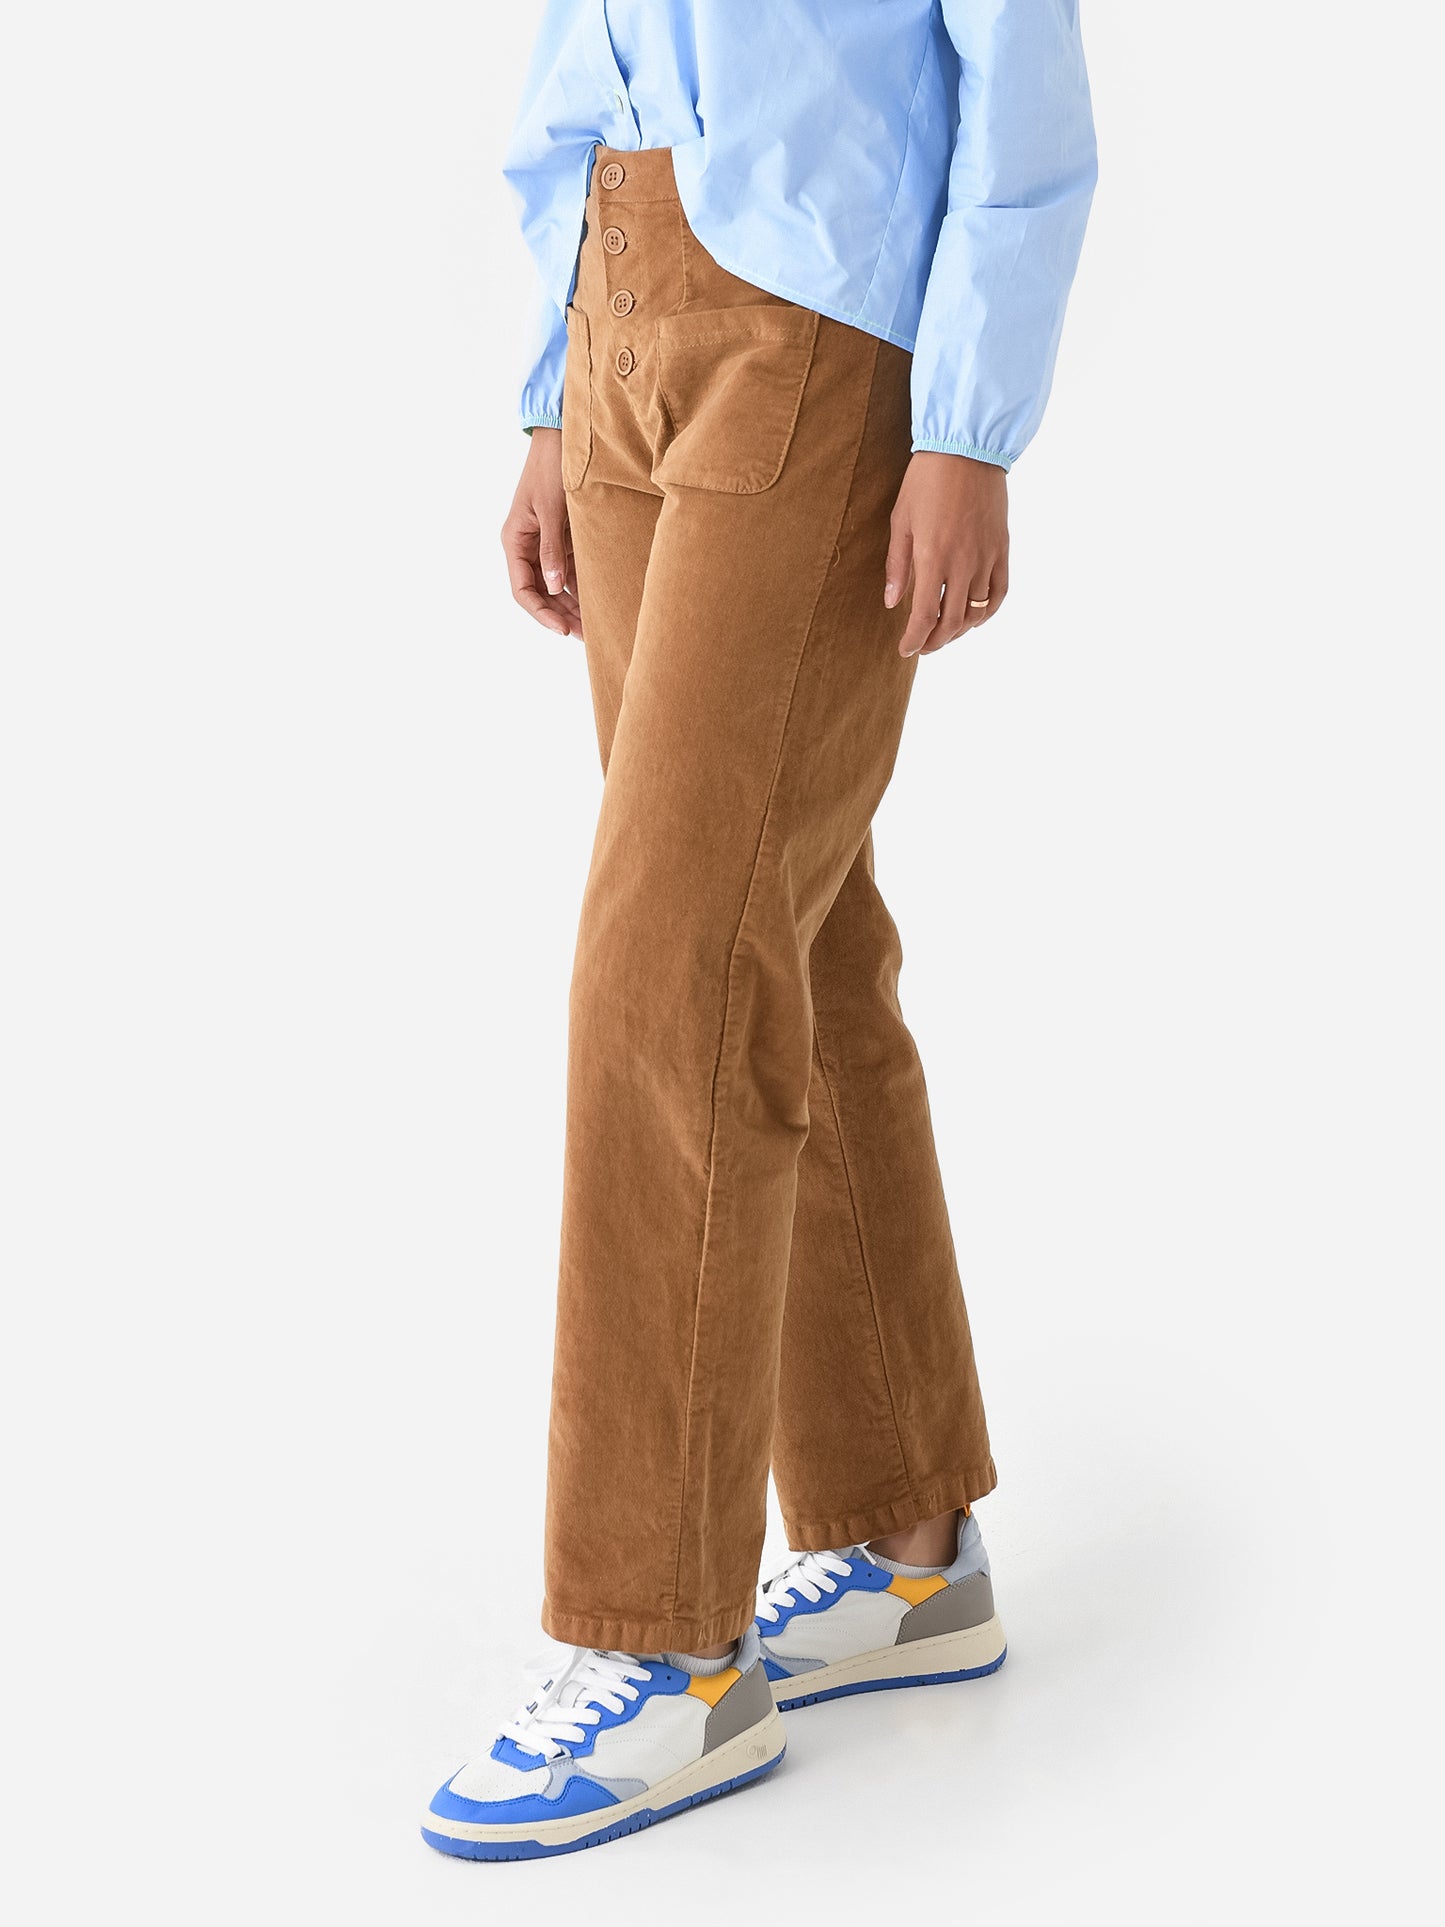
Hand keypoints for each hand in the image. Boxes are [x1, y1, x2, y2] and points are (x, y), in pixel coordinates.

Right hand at [500, 428, 583, 637]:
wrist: (562, 437)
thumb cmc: (550, 467)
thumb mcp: (551, 509)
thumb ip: (552, 549)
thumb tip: (552, 586)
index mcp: (515, 540)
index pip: (522, 589)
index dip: (541, 612)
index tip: (562, 629)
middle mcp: (527, 546)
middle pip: (540, 593)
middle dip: (561, 615)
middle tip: (586, 636)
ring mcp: (546, 544)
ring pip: (556, 585)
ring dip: (573, 606)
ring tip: (595, 627)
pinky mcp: (564, 538)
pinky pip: (571, 570)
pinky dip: (583, 587)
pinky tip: (599, 602)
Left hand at [885, 453, 1008, 657]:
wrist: (967, 448)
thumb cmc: (926, 480)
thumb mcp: (901, 521)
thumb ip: (897, 565)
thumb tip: (892, 603)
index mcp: (933, 557)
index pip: (925, 616)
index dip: (914, 639)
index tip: (905, 649)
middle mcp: (962, 563)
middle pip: (952, 621)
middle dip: (935, 641)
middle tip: (922, 647)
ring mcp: (986, 557)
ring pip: (976, 612)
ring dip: (959, 631)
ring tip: (944, 634)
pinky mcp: (1002, 549)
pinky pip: (999, 592)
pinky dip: (987, 612)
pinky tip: (974, 617)